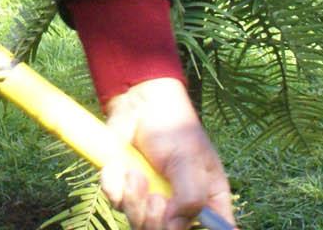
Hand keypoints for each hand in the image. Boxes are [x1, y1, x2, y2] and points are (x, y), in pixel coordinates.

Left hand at [99, 78, 235, 229]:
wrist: (140, 104)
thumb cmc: (174, 128)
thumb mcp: (189, 161)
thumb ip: (190, 197)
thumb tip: (173, 226)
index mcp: (207, 201)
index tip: (179, 221)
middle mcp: (180, 206)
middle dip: (156, 221)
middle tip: (156, 199)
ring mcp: (151, 200)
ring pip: (138, 224)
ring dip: (134, 200)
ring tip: (136, 174)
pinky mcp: (126, 190)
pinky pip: (115, 202)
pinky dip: (115, 185)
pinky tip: (123, 166)